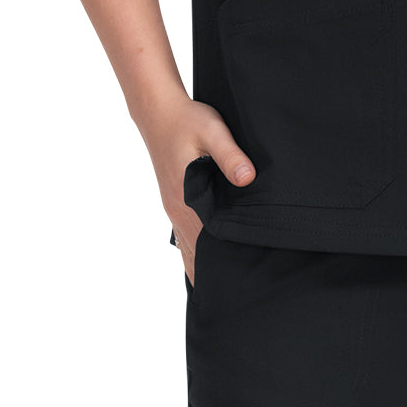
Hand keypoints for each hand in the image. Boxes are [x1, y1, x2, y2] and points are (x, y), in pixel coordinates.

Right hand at [133, 91, 258, 279]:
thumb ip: (230, 155)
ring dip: (204, 265)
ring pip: (189, 247)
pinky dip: (196, 251)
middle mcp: (178, 209)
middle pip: (194, 254)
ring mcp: (175, 207)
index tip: (236, 286)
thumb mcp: (213, 131)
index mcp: (186, 199)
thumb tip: (247, 180)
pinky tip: (210, 259)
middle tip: (239, 295)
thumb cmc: (187, 120)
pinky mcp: (176, 200)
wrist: (159, 111)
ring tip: (227, 287)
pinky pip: (186, 235)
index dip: (219, 266)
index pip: (203, 245)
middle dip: (213, 274)